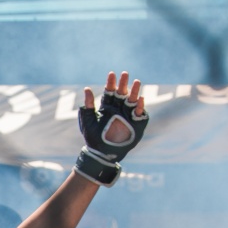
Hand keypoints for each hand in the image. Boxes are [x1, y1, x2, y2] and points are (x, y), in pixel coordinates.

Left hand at [75, 71, 146, 186]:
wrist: (100, 153)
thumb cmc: (93, 137)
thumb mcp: (88, 121)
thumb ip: (88, 105)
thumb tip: (86, 88)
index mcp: (107, 107)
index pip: (110, 91)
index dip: (111, 82)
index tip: (112, 73)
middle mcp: (118, 109)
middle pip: (122, 93)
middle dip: (124, 84)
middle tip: (125, 74)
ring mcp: (127, 116)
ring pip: (132, 101)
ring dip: (135, 92)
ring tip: (137, 82)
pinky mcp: (135, 124)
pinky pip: (140, 114)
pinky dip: (141, 107)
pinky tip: (140, 100)